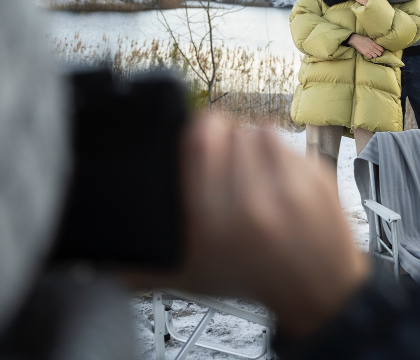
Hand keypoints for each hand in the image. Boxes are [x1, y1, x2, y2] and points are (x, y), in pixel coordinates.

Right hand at [138, 114, 370, 337]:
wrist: (318, 291)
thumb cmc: (252, 278)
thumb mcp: (189, 278)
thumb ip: (142, 266)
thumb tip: (101, 260)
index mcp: (213, 220)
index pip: (199, 138)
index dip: (198, 129)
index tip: (199, 136)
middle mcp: (250, 201)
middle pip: (230, 130)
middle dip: (226, 142)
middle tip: (228, 165)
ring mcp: (289, 187)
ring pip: (259, 130)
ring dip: (254, 143)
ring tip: (253, 170)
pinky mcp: (316, 177)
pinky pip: (289, 142)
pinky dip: (281, 152)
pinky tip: (278, 178)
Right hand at [348, 34, 383, 58]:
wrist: (355, 40)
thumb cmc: (362, 38)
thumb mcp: (370, 39)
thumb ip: (374, 42)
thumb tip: (378, 45)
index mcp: (374, 43)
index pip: (381, 49)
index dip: (381, 51)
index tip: (379, 50)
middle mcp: (372, 47)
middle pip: (379, 54)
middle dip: (378, 54)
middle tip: (376, 53)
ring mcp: (368, 51)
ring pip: (375, 56)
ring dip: (374, 55)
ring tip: (372, 54)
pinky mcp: (365, 53)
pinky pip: (370, 57)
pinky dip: (370, 56)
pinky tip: (369, 54)